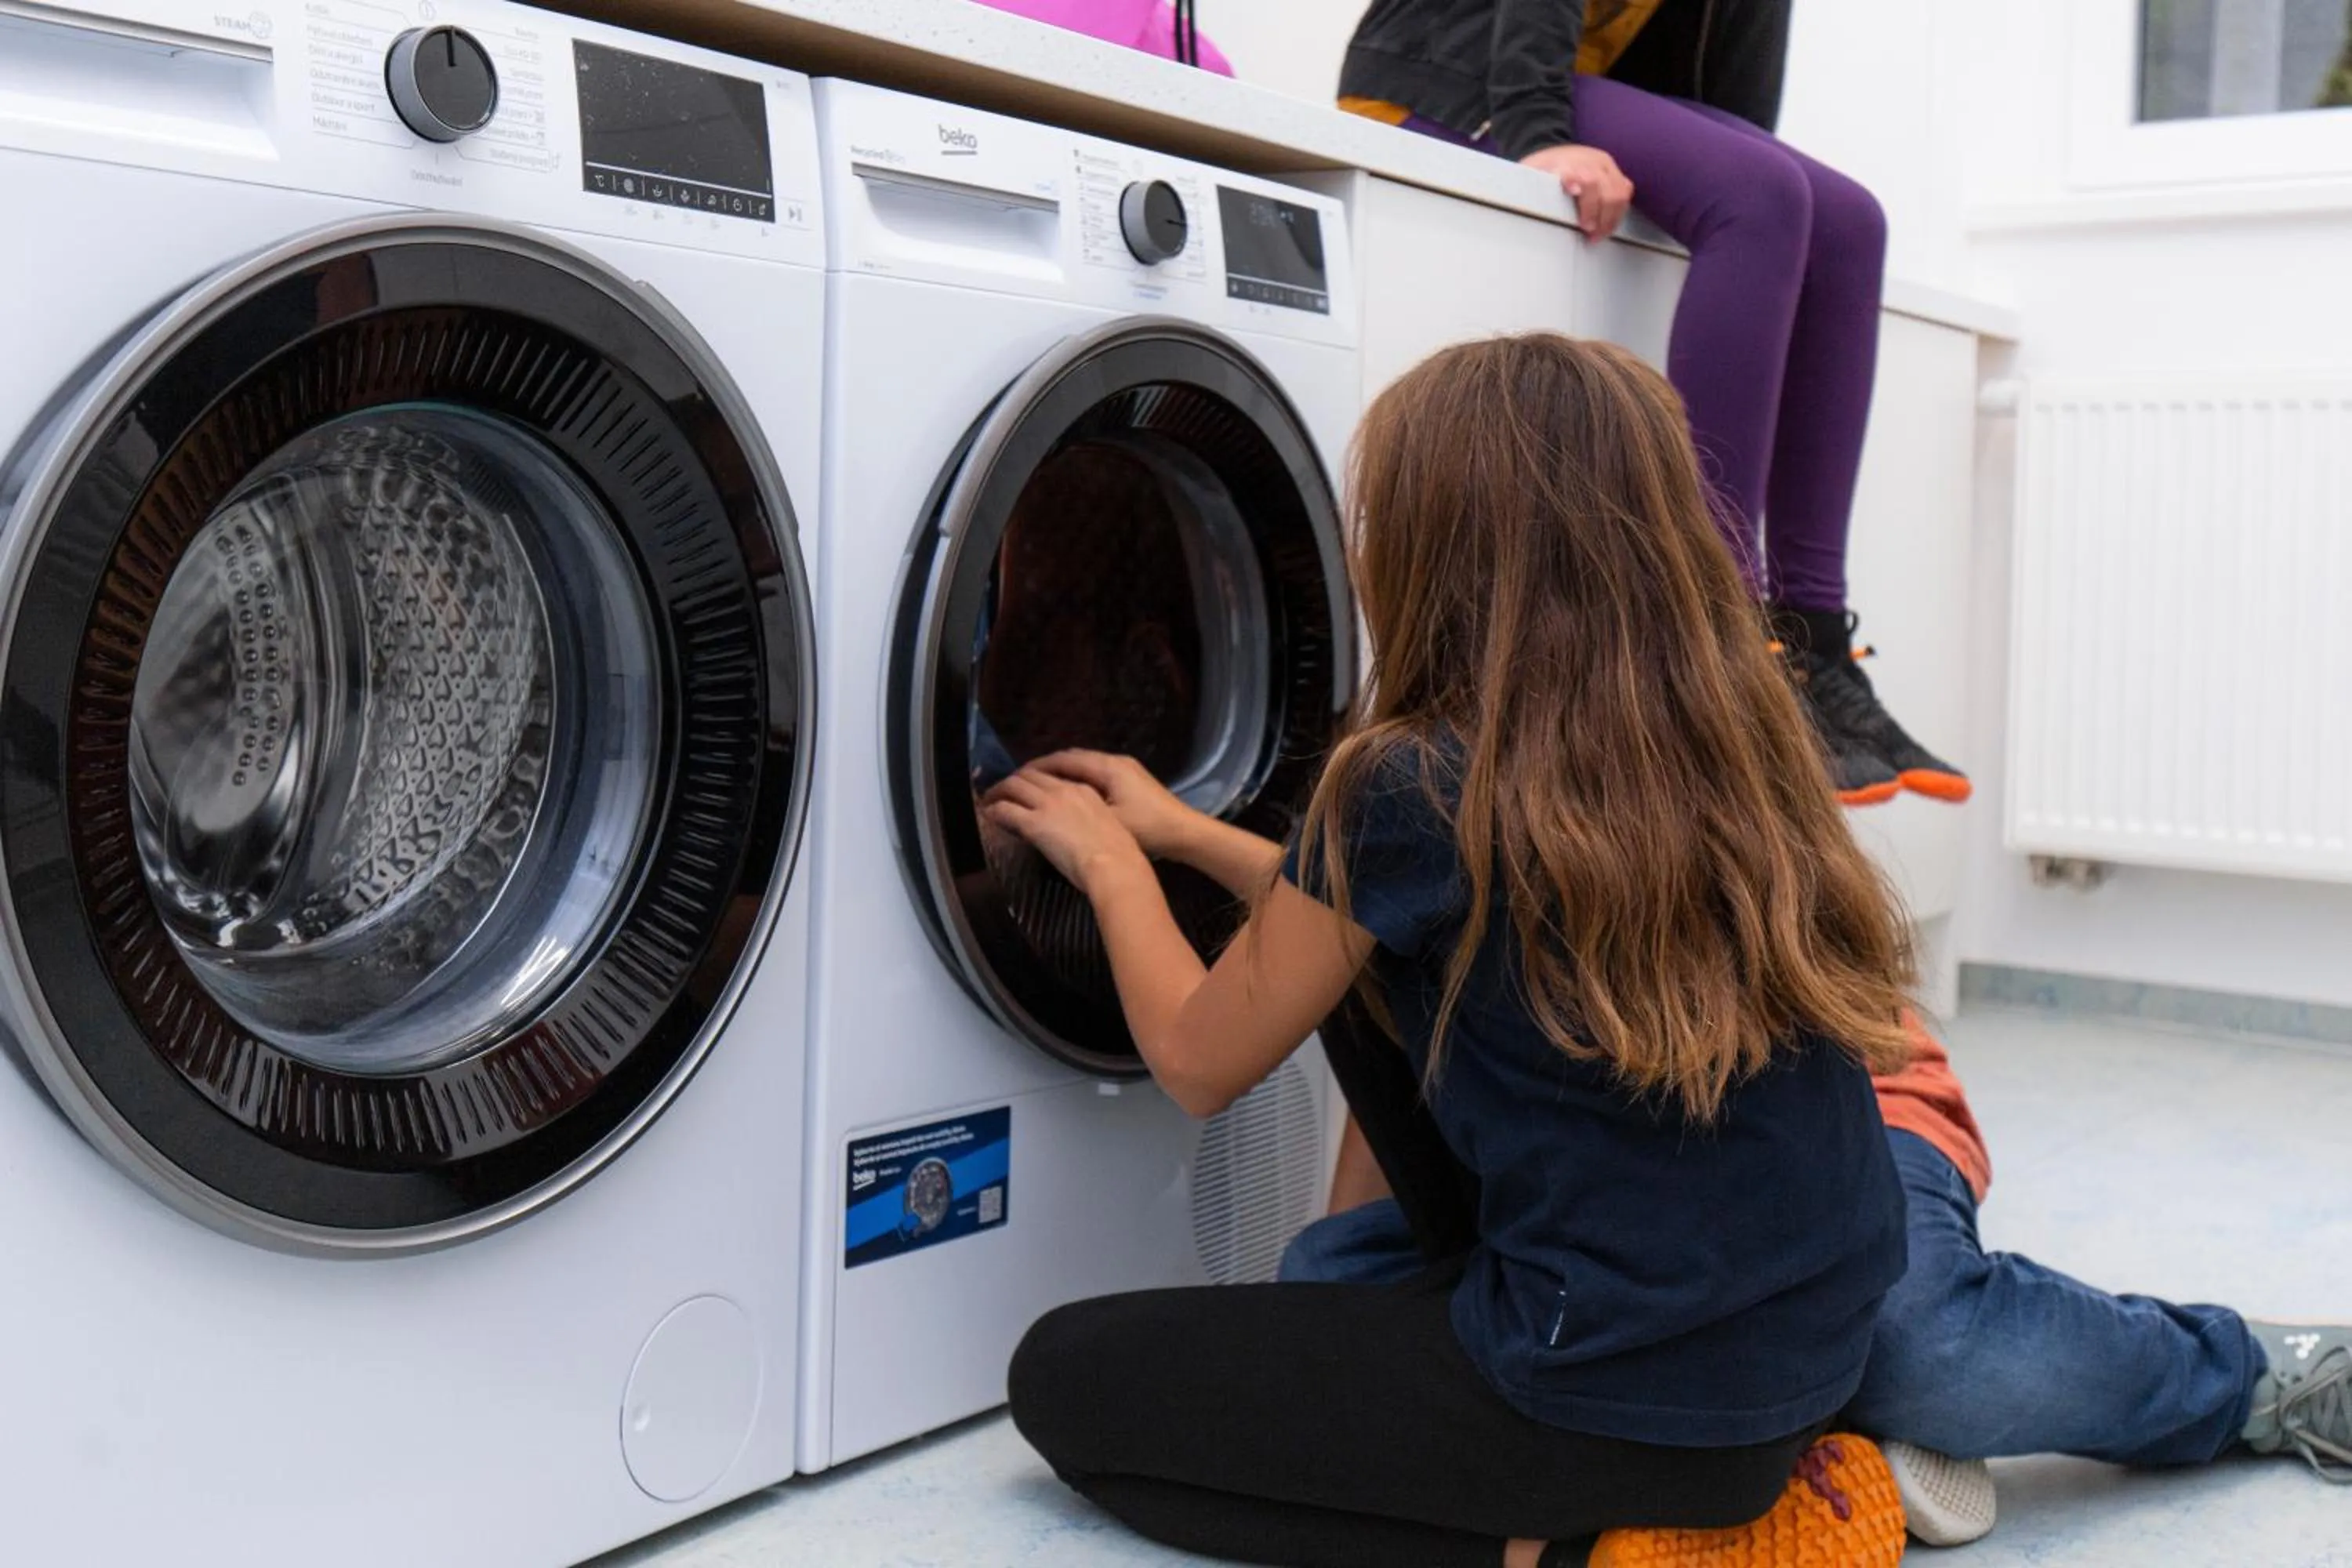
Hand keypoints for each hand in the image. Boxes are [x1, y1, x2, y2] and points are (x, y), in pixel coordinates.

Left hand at [985, 766, 1152, 896]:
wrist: (1113, 864)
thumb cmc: (1118, 852)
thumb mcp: (1107, 824)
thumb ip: (1088, 819)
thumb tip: (1077, 829)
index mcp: (1085, 790)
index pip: (1052, 777)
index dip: (1036, 778)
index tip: (1028, 786)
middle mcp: (1064, 790)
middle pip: (1029, 774)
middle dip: (1014, 779)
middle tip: (1003, 789)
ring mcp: (1047, 805)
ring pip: (1013, 786)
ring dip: (999, 791)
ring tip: (990, 799)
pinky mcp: (1033, 823)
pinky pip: (1005, 809)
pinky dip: (994, 809)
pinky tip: (989, 814)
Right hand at [1022, 750, 1202, 859]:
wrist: (1186, 834)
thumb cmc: (1148, 829)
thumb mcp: (1108, 821)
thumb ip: (1074, 811)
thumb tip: (1042, 806)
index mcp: (1107, 768)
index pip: (1063, 760)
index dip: (1036, 768)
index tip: (1013, 777)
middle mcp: (1115, 762)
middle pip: (1072, 758)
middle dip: (1045, 768)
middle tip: (1020, 781)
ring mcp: (1125, 771)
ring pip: (1084, 766)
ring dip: (1061, 774)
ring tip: (1039, 788)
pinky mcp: (1132, 782)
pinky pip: (1095, 775)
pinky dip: (1077, 780)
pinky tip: (1068, 797)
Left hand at [1519, 144, 1631, 241]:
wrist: (1554, 152)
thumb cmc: (1540, 171)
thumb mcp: (1526, 176)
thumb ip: (1525, 189)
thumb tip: (1519, 204)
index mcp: (1563, 161)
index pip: (1575, 169)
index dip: (1577, 180)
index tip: (1574, 192)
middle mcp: (1587, 160)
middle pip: (1599, 184)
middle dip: (1596, 213)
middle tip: (1589, 234)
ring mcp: (1603, 163)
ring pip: (1618, 190)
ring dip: (1610, 217)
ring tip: (1598, 235)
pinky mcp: (1614, 170)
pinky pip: (1624, 190)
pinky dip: (1618, 211)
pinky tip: (1607, 225)